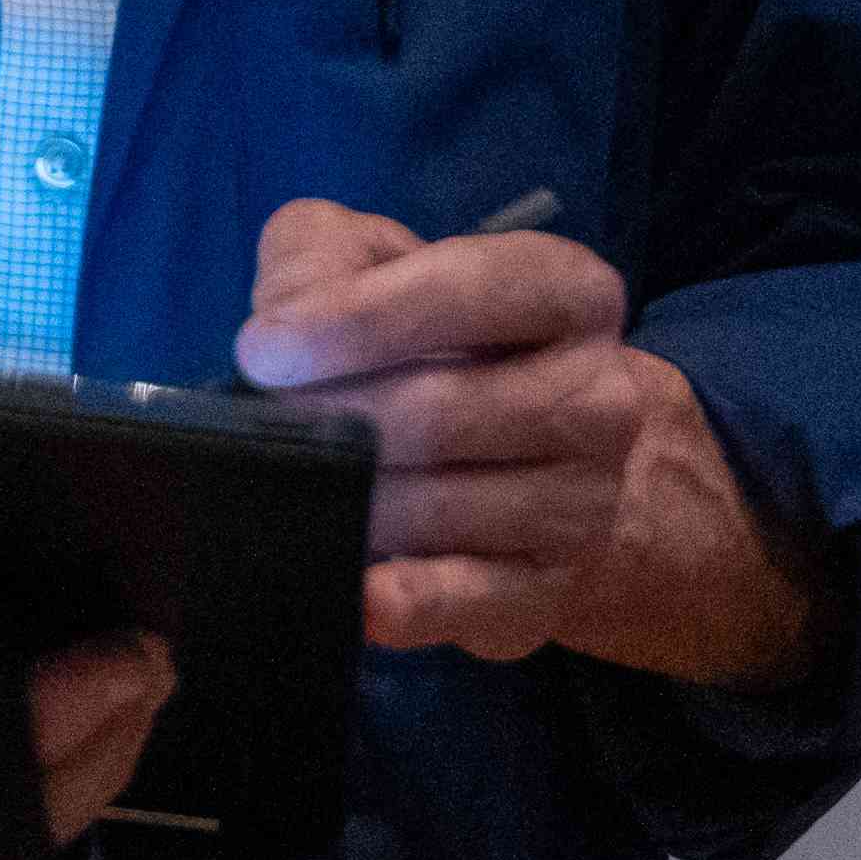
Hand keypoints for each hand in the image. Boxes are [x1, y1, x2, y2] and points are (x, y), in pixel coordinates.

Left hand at [233, 199, 823, 689]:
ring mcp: (585, 501)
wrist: (541, 463)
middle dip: (337, 419)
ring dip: (354, 501)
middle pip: (444, 408)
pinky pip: (474, 600)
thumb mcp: (378, 264)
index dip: (358, 317)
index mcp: (569, 292)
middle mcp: (599, 395)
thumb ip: (322, 257)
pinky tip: (360, 592)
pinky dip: (412, 602)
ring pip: (445, 506)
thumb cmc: (437, 343)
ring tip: (292, 487)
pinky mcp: (550, 589)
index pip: (469, 288)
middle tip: (261, 429)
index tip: (262, 350)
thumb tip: (282, 327)